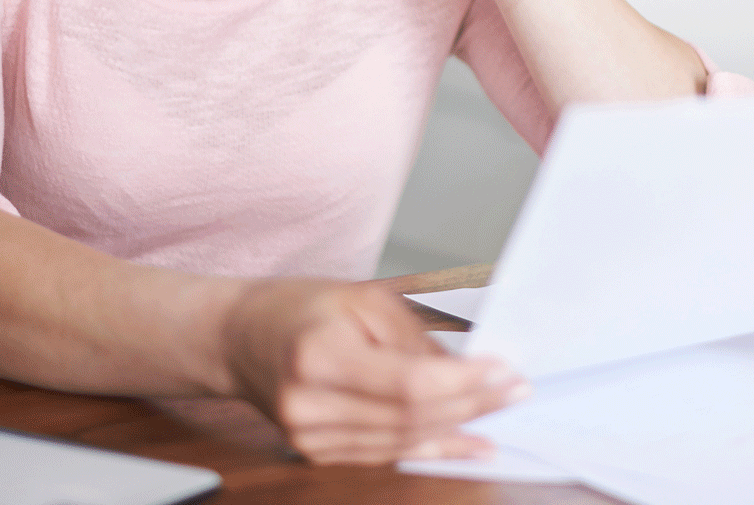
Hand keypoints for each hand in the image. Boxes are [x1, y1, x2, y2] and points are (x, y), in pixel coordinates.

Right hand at [221, 278, 529, 465]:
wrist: (238, 338)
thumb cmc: (298, 307)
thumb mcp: (360, 299)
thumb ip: (413, 335)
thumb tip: (467, 366)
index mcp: (319, 355)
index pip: (408, 384)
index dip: (464, 383)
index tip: (504, 371)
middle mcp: (311, 405)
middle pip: (411, 417)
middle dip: (473, 403)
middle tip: (515, 388)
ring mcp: (311, 437)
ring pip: (404, 441)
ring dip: (460, 426)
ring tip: (501, 407)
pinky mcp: (318, 453)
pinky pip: (387, 454)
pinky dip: (433, 448)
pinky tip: (469, 441)